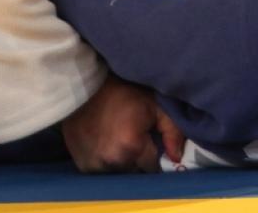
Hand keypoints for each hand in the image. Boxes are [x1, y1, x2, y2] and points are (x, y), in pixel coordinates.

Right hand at [60, 75, 183, 172]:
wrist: (83, 84)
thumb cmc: (121, 92)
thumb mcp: (153, 104)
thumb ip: (172, 131)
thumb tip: (177, 158)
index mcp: (132, 147)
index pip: (152, 166)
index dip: (151, 152)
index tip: (147, 140)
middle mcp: (112, 161)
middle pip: (134, 171)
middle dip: (136, 158)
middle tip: (130, 137)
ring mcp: (93, 164)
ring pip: (117, 173)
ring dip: (119, 162)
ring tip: (115, 140)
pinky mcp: (81, 163)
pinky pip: (100, 171)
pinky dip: (102, 161)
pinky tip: (101, 143)